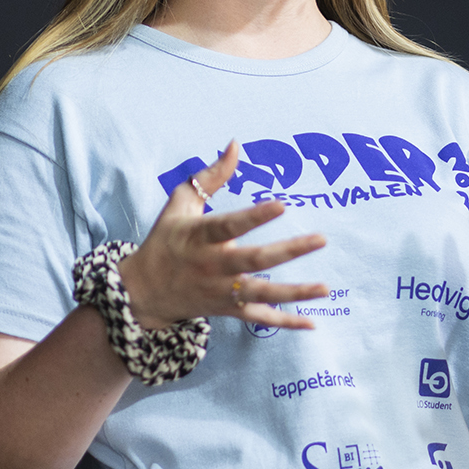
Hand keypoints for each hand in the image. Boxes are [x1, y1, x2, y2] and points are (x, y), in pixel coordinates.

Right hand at [116, 141, 329, 329]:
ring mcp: (220, 292)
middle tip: (320, 239)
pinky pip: (259, 319)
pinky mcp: (227, 310)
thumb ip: (210, 176)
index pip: (228, 225)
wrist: (143, 292)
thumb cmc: (166, 239)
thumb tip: (236, 145)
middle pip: (253, 261)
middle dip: (288, 251)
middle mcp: (211, 266)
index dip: (254, 217)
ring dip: (294, 293)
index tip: (282, 205)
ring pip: (260, 294)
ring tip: (325, 288)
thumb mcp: (180, 203)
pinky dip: (285, 322)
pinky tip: (312, 323)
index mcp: (198, 236)